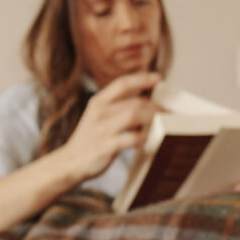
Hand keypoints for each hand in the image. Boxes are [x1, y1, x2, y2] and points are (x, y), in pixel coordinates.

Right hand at [53, 71, 161, 186]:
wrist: (70, 162)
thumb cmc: (91, 139)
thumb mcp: (99, 117)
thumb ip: (118, 108)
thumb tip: (146, 101)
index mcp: (98, 101)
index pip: (122, 83)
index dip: (142, 79)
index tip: (158, 78)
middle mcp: (99, 112)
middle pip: (134, 102)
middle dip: (155, 106)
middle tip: (169, 111)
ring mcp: (102, 129)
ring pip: (133, 115)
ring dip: (152, 117)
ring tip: (164, 122)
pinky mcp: (105, 146)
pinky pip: (129, 138)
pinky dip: (142, 137)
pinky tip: (148, 139)